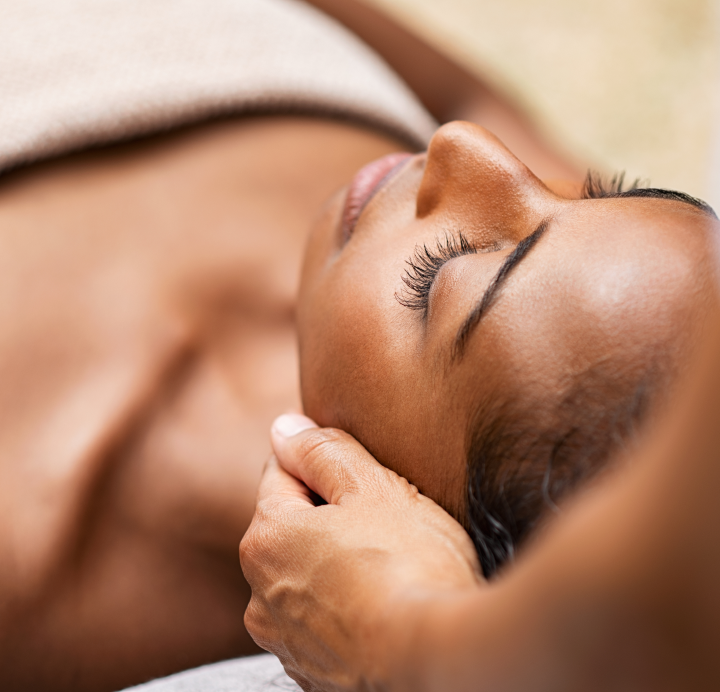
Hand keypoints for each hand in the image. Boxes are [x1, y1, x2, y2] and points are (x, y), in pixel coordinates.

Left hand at [240, 414, 480, 691]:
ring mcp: (283, 637)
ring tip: (386, 563)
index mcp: (267, 536)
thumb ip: (322, 451)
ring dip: (333, 560)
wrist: (436, 660)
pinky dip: (343, 603)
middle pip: (291, 524)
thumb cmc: (407, 564)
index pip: (281, 472)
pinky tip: (382, 601)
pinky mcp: (310, 670)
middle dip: (327, 512)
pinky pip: (321, 616)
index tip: (355, 469)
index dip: (320, 461)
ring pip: (306, 573)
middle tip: (382, 517)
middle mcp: (260, 590)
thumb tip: (284, 427)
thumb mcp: (370, 487)